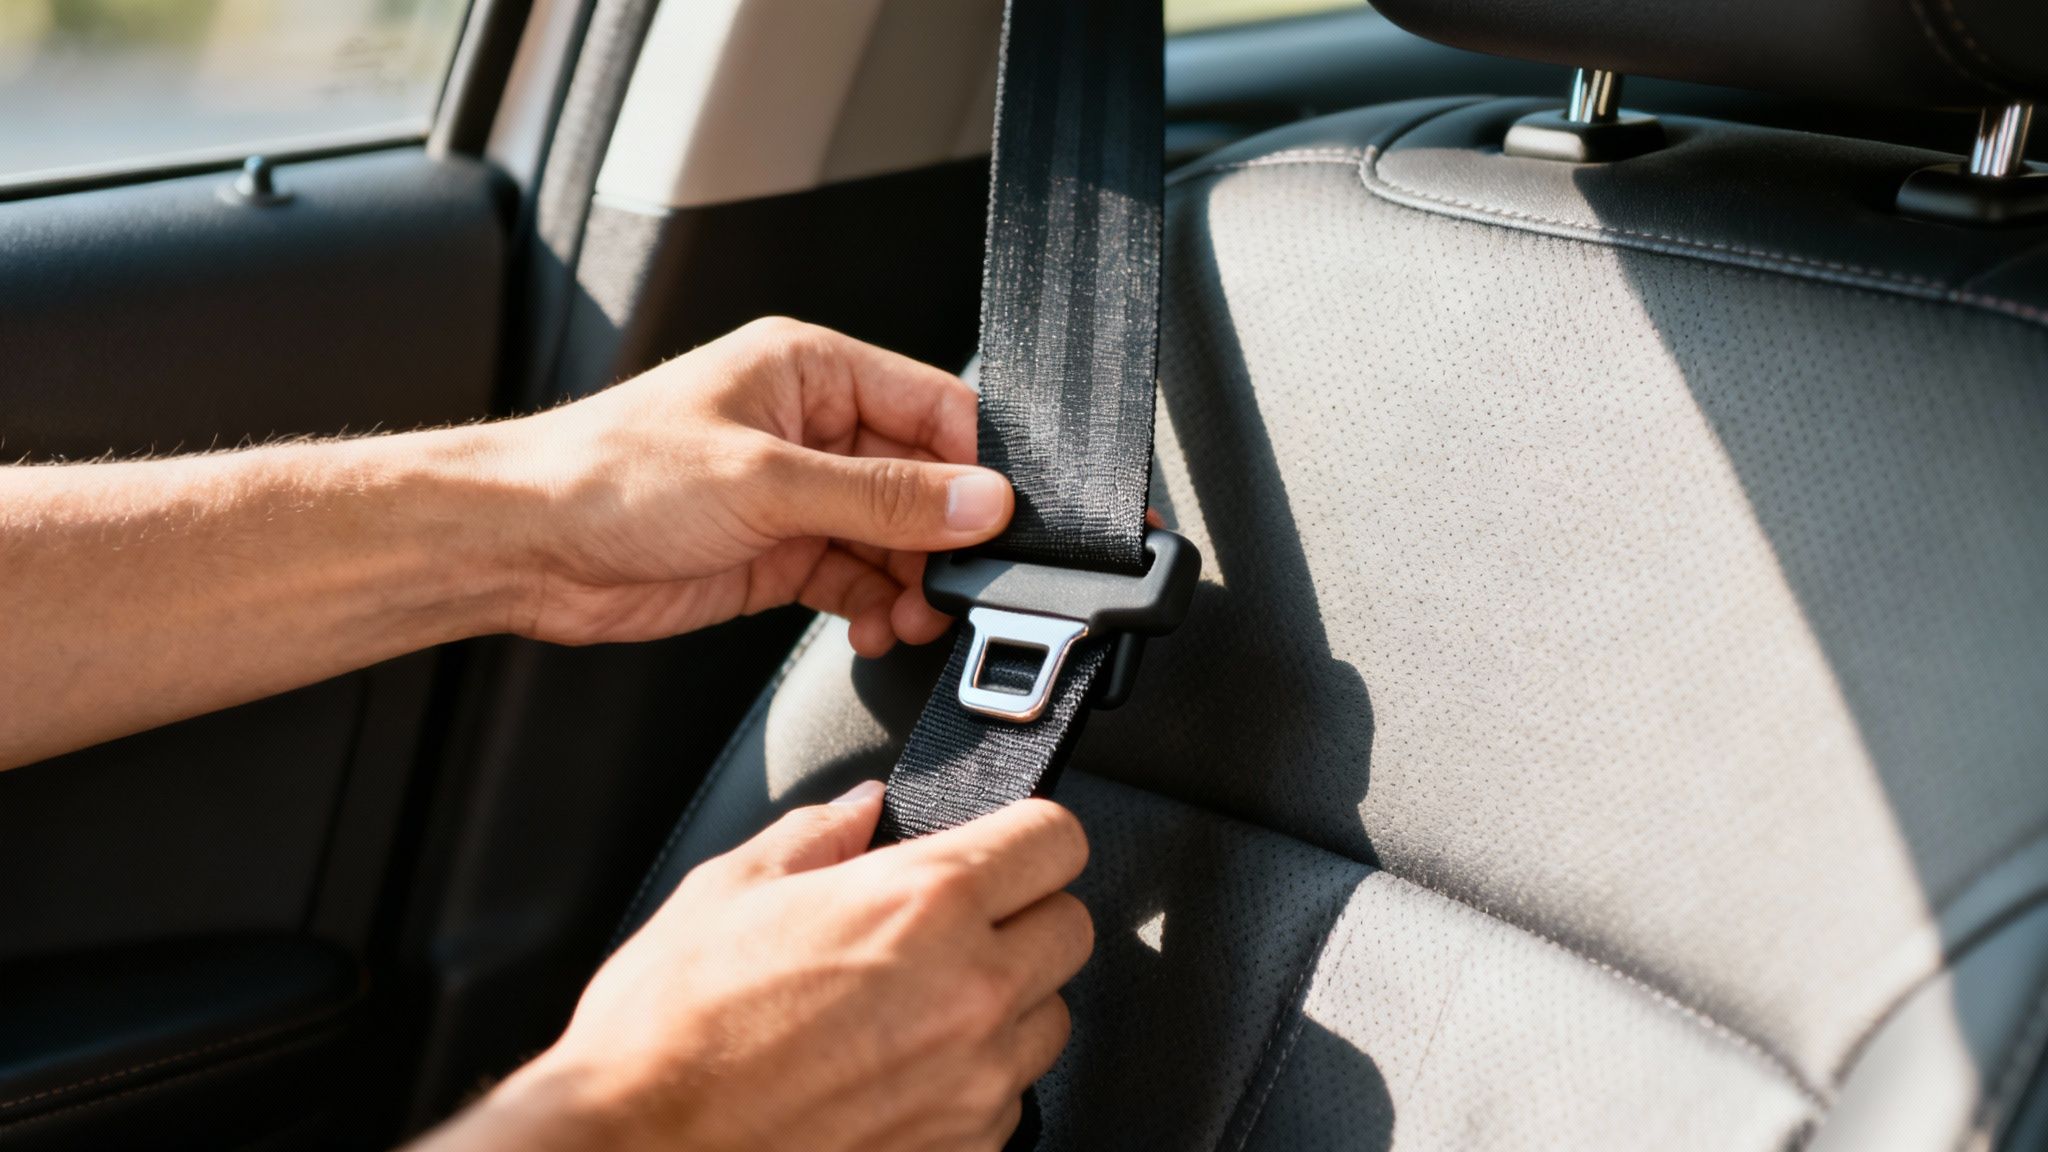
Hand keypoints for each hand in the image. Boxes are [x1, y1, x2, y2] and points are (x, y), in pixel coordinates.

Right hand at [423, 784, 1092, 1151]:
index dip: (1028, 833)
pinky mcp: (961, 1150)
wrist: (634, 1147)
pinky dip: (974, 1079)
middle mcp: (970, 990)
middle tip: (953, 923)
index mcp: (923, 901)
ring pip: (1050, 1018)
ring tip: (919, 1004)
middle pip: (1072, 927)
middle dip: (1022, 915)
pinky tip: (900, 1069)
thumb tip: (862, 809)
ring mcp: (973, 1081)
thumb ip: (817, 834)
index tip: (1003, 843)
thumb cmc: (669, 1028)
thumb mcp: (729, 888)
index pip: (1057, 838)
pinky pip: (1009, 1098)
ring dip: (1006, 1002)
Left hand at [493, 318, 1012, 654]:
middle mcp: (809, 426)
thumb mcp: (765, 482)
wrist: (522, 547)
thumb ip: (882, 498)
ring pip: (893, 538)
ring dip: (911, 584)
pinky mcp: (775, 553)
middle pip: (921, 481)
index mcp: (809, 369)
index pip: (933, 407)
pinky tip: (877, 630)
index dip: (971, 468)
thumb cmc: (607, 477)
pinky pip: (855, 578)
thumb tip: (979, 502)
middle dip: (942, 541)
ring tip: (910, 620)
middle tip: (950, 591)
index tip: (991, 526)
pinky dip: (875, 608)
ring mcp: (793, 494)